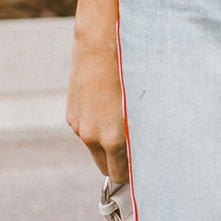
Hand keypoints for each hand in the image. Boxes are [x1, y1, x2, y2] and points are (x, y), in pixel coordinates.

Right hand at [66, 26, 128, 184]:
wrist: (101, 44)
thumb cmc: (131, 73)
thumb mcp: (143, 107)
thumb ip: (143, 134)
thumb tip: (149, 152)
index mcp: (113, 139)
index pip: (119, 175)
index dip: (131, 175)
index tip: (143, 172)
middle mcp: (92, 137)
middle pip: (105, 167)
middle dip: (119, 164)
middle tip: (136, 152)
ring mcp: (79, 126)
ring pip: (95, 147)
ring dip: (107, 143)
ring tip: (123, 123)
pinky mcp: (71, 114)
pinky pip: (87, 130)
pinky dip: (97, 126)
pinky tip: (108, 108)